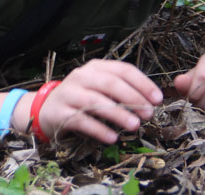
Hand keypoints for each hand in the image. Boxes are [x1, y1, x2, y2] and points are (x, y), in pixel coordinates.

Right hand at [36, 59, 162, 143]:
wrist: (46, 109)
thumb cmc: (80, 98)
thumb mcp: (99, 87)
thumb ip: (120, 90)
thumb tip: (150, 101)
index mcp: (95, 67)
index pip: (123, 70)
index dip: (142, 83)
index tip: (157, 99)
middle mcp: (81, 76)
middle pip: (110, 84)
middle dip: (133, 98)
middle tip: (149, 114)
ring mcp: (69, 93)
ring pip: (96, 101)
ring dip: (118, 114)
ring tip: (135, 126)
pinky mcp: (60, 112)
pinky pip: (82, 120)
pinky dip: (99, 129)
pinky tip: (113, 138)